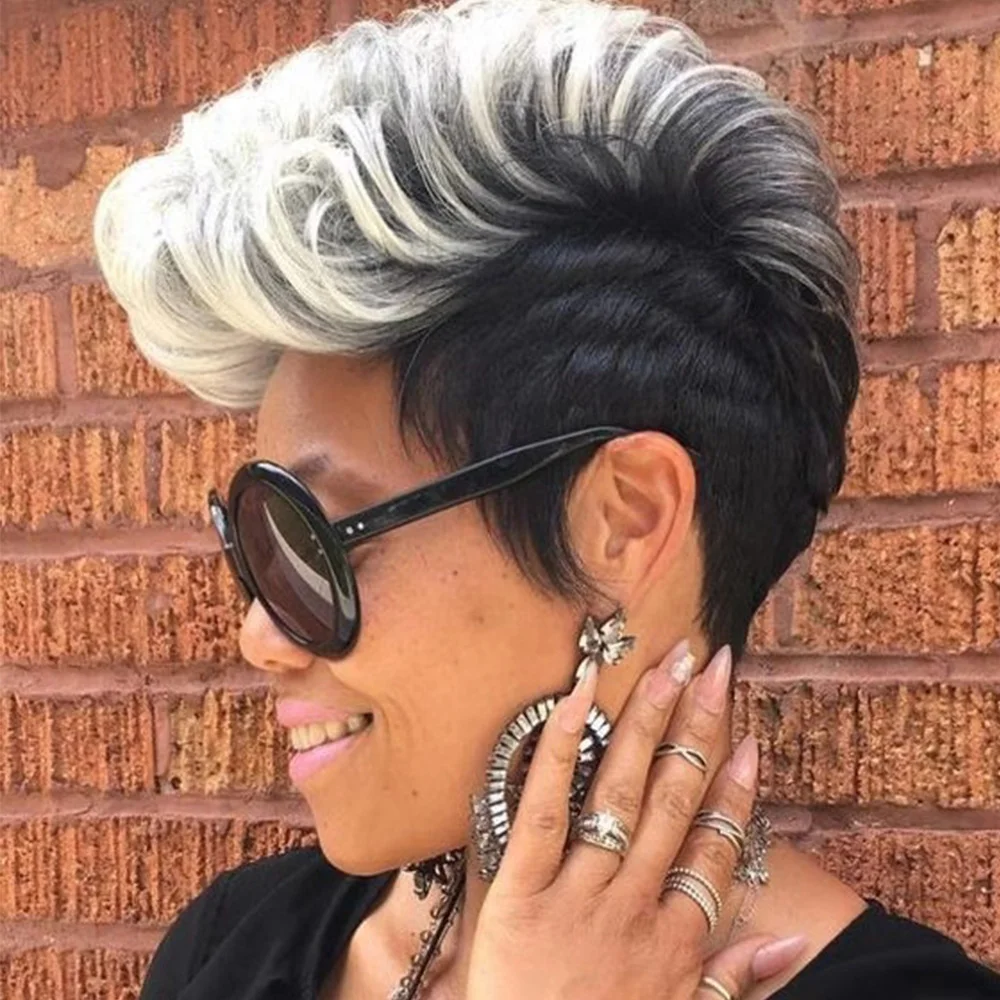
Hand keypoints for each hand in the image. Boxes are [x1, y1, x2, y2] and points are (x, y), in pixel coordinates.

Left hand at [466, 640, 806, 999]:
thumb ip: (736, 980)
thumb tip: (789, 941)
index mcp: (675, 940)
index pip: (714, 847)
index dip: (734, 791)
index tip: (751, 741)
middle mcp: (635, 907)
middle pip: (675, 802)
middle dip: (698, 728)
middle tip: (714, 668)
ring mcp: (579, 895)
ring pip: (621, 795)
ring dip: (647, 724)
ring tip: (667, 668)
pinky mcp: (519, 891)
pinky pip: (542, 812)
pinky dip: (560, 752)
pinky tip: (576, 700)